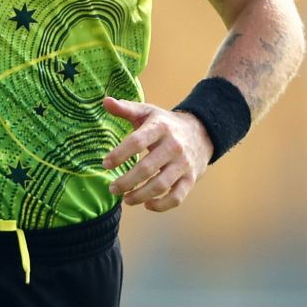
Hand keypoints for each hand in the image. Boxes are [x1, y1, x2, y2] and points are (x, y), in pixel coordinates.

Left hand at [101, 96, 211, 211]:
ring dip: (140, 196)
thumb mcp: (147, 112)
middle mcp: (173, 146)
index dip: (119, 154)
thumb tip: (105, 101)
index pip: (136, 142)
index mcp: (160, 128)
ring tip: (125, 199)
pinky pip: (177, 197)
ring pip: (161, 185)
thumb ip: (125, 108)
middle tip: (112, 188)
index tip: (105, 164)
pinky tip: (147, 205)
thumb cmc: (165, 123)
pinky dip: (162, 205)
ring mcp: (183, 164)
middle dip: (126, 181)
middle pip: (147, 168)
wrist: (202, 132)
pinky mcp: (191, 178)